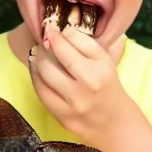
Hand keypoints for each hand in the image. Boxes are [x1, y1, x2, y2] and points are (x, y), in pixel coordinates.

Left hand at [29, 24, 130, 147]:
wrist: (114, 123)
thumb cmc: (107, 86)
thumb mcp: (105, 61)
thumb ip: (85, 44)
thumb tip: (60, 31)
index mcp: (100, 70)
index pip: (71, 43)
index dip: (56, 34)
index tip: (50, 28)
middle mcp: (88, 87)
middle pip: (54, 58)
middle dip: (45, 46)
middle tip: (44, 42)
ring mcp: (73, 104)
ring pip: (44, 74)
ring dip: (37, 60)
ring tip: (40, 56)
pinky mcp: (62, 117)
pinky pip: (40, 92)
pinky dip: (36, 78)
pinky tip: (39, 72)